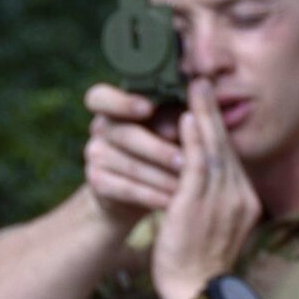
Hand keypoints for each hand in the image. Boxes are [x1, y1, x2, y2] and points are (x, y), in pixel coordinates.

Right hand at [81, 83, 182, 230]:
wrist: (140, 192)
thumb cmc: (165, 149)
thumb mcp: (173, 130)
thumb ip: (180, 117)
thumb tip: (202, 108)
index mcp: (115, 106)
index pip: (101, 97)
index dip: (122, 102)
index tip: (148, 108)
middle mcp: (101, 128)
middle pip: (124, 134)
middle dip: (158, 149)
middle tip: (186, 160)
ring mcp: (96, 155)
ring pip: (129, 164)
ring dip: (162, 176)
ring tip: (190, 184)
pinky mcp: (98, 182)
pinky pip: (126, 188)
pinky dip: (153, 196)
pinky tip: (173, 201)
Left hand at [151, 88, 260, 298]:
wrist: (197, 292)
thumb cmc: (199, 267)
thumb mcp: (215, 232)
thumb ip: (213, 206)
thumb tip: (198, 187)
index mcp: (246, 203)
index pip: (233, 159)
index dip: (220, 131)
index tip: (210, 107)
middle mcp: (240, 197)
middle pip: (228, 147)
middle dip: (214, 113)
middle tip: (204, 83)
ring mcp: (223, 200)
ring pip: (213, 148)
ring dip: (203, 115)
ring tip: (194, 89)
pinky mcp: (199, 202)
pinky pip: (196, 162)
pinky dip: (192, 137)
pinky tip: (183, 117)